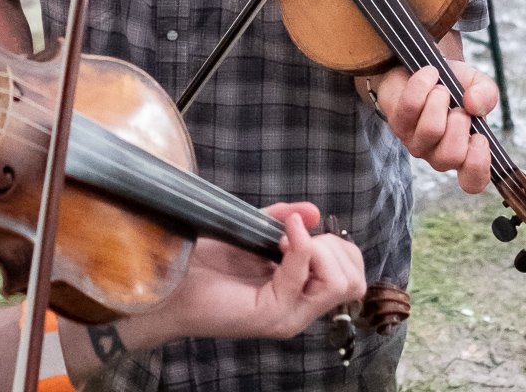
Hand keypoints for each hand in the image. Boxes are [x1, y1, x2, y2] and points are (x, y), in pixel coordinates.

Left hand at [144, 202, 365, 343]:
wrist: (171, 281)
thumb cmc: (205, 261)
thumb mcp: (251, 232)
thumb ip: (281, 221)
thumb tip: (314, 211)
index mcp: (300, 291)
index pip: (352, 275)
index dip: (336, 246)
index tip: (301, 230)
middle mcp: (299, 308)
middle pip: (354, 282)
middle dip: (333, 247)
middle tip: (296, 237)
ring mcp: (287, 314)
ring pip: (339, 284)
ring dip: (319, 249)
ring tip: (287, 240)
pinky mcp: (269, 313)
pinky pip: (301, 278)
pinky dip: (300, 248)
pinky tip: (280, 237)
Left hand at [371, 62, 496, 192]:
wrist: (419, 70)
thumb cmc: (452, 85)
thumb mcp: (477, 85)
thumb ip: (487, 95)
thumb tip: (474, 106)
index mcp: (465, 154)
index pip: (472, 182)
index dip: (478, 165)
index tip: (480, 137)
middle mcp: (438, 155)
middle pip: (451, 155)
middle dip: (460, 122)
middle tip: (458, 106)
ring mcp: (415, 143)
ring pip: (431, 129)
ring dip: (440, 100)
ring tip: (441, 89)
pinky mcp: (396, 124)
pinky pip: (411, 106)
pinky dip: (423, 84)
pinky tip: (429, 74)